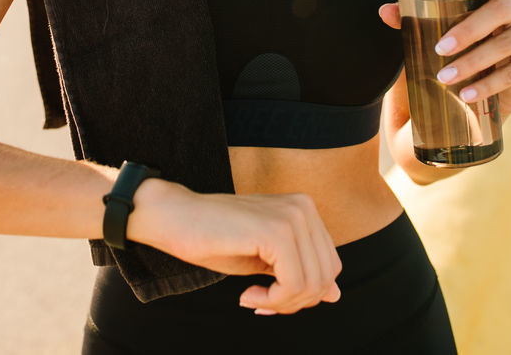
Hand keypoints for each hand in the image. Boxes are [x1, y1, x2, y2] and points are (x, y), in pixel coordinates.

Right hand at [129, 180, 341, 315]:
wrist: (174, 216)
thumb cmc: (214, 239)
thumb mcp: (266, 260)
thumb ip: (301, 272)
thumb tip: (336, 294)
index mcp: (304, 210)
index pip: (329, 265)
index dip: (303, 294)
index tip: (269, 299)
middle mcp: (304, 207)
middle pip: (327, 275)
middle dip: (295, 301)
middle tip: (261, 303)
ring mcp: (292, 216)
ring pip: (313, 284)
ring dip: (282, 304)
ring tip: (253, 298)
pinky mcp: (277, 230)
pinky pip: (294, 284)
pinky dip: (273, 300)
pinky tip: (247, 295)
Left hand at [379, 0, 510, 124]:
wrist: (472, 94)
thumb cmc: (454, 50)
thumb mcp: (431, 34)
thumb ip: (411, 20)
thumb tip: (385, 11)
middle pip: (502, 10)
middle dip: (469, 29)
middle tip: (440, 48)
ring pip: (507, 44)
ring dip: (473, 62)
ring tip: (444, 78)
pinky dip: (488, 85)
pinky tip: (466, 95)